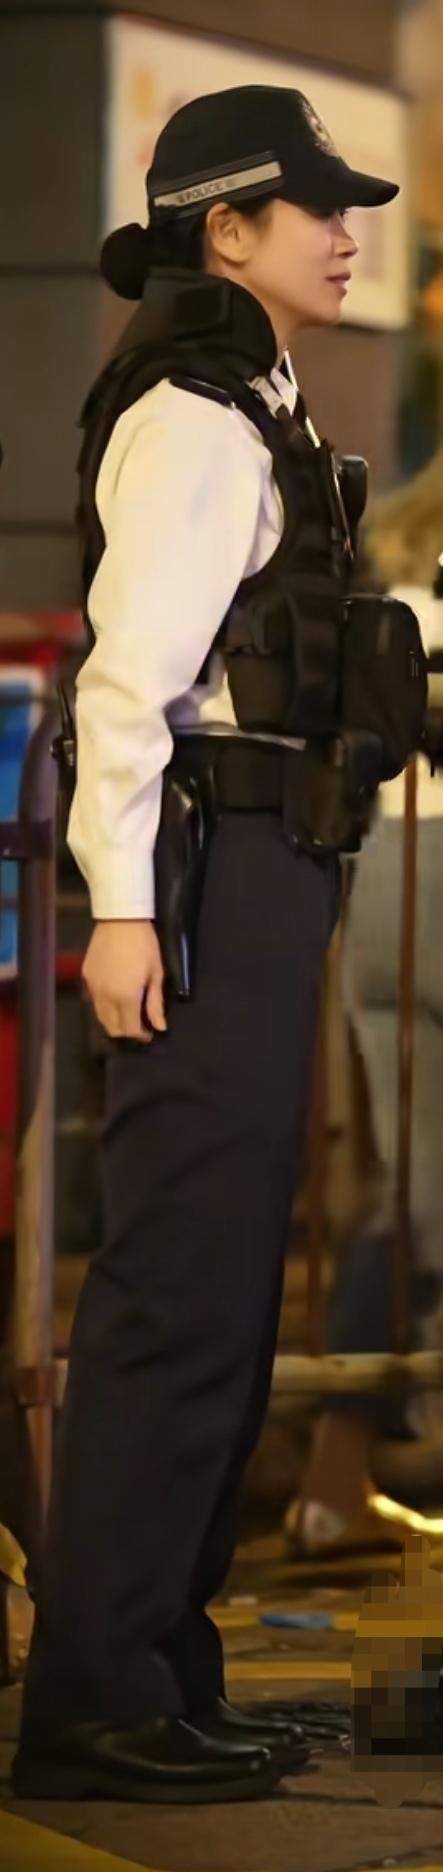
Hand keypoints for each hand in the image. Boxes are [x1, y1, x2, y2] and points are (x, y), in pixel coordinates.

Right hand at [81, 920, 166, 1041]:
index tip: (149, 1033)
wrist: (120, 918)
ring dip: (113, 1021)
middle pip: (111, 1027)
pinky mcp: (86, 976)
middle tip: (138, 1025)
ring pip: (100, 1016)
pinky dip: (104, 1006)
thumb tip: (160, 1026)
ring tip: (127, 1014)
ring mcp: (92, 987)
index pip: (129, 1029)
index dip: (139, 1035)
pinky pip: (94, 1000)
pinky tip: (114, 998)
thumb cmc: (144, 944)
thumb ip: (155, 1003)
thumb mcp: (156, 973)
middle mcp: (105, 996)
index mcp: (125, 997)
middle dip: (125, 1032)